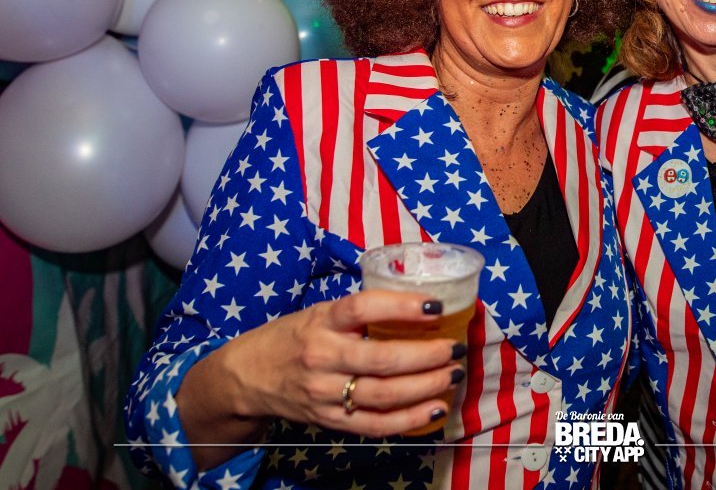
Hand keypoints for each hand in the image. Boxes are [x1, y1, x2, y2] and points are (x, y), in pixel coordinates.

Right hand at [202, 290, 465, 438]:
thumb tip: (418, 303)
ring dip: (426, 386)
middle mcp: (323, 357)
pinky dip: (410, 420)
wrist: (246, 377)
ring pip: (383, 394)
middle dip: (427, 355)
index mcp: (321, 321)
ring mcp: (326, 393)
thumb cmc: (293, 336)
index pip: (363, 308)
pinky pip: (375, 425)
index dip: (402, 307)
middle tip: (456, 348)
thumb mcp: (320, 312)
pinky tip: (436, 408)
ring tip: (454, 374)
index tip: (436, 306)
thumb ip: (360, 312)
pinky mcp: (330, 421)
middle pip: (382, 359)